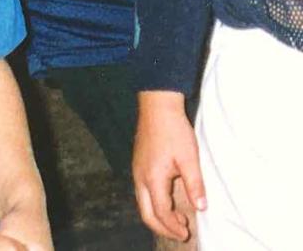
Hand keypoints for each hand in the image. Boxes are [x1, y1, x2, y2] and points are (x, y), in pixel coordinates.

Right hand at [133, 91, 205, 241]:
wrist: (157, 105)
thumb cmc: (174, 130)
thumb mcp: (189, 158)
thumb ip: (194, 184)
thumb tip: (201, 208)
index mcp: (152, 177)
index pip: (161, 212)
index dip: (173, 226)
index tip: (187, 232)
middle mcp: (140, 176)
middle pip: (145, 212)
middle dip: (162, 227)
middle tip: (181, 232)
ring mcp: (136, 169)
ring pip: (142, 202)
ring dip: (158, 215)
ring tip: (178, 218)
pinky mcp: (138, 163)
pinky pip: (142, 191)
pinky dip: (154, 203)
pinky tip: (168, 199)